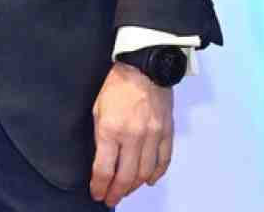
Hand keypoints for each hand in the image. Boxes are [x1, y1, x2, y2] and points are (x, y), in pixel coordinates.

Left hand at [89, 61, 173, 205]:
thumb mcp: (97, 108)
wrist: (144, 65)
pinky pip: (163, 160)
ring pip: (144, 172)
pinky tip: (148, 180)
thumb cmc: (116, 84)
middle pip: (125, 176)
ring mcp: (152, 135)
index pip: (104, 169)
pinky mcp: (166, 131)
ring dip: (134, 186)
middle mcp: (132, 136)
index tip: (97, 194)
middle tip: (111, 199)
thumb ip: (100, 136)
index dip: (99, 186)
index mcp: (110, 130)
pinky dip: (156, 174)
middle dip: (116, 192)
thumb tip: (102, 160)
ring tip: (126, 191)